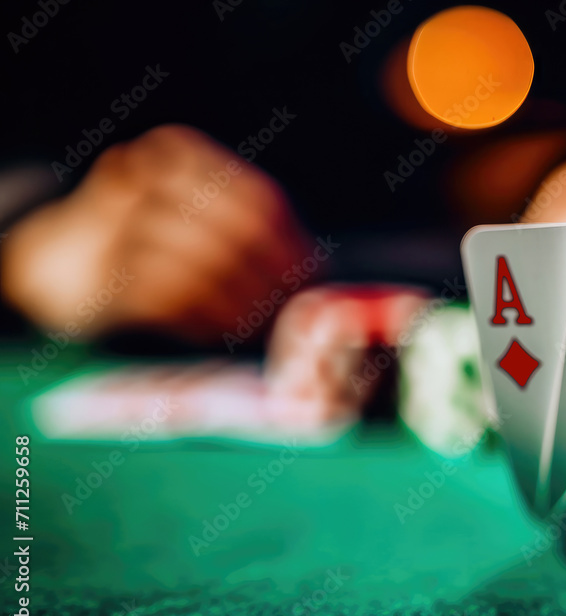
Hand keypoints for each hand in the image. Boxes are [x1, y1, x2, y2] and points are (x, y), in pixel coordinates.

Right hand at [0, 124, 309, 342]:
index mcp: (180, 151)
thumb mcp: (198, 213)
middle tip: (294, 310)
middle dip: (274, 279)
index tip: (316, 278)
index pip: (259, 200)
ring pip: (205, 271)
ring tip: (263, 328)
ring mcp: (119, 223)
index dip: (294, 244)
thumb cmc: (156, 236)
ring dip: (244, 308)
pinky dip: (205, 323)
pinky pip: (171, 303)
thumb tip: (319, 273)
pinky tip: (222, 333)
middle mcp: (147, 177)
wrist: (64, 256)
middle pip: (237, 235)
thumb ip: (252, 230)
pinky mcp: (104, 273)